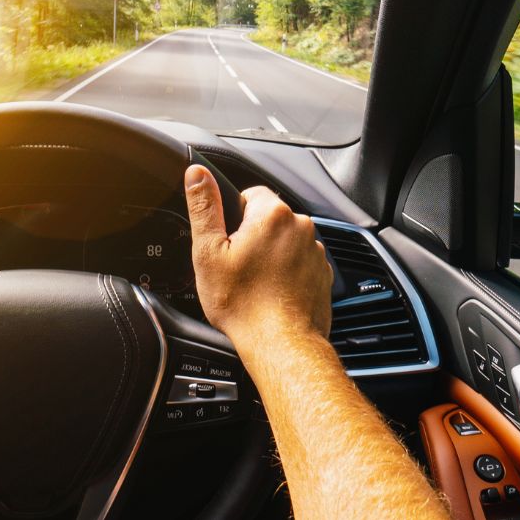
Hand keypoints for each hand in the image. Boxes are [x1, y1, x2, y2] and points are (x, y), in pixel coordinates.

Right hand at [184, 164, 332, 349]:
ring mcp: (315, 251)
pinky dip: (286, 273)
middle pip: (267, 219)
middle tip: (236, 266)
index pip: (249, 194)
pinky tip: (271, 292)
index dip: (232, 218)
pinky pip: (299, 263)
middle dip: (251, 237)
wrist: (281, 344)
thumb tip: (197, 175)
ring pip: (284, 242)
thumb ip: (204, 207)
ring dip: (270, 255)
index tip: (226, 243)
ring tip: (254, 283)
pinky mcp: (322, 273)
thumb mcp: (209, 253)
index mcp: (272, 214)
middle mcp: (300, 226)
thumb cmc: (243, 303)